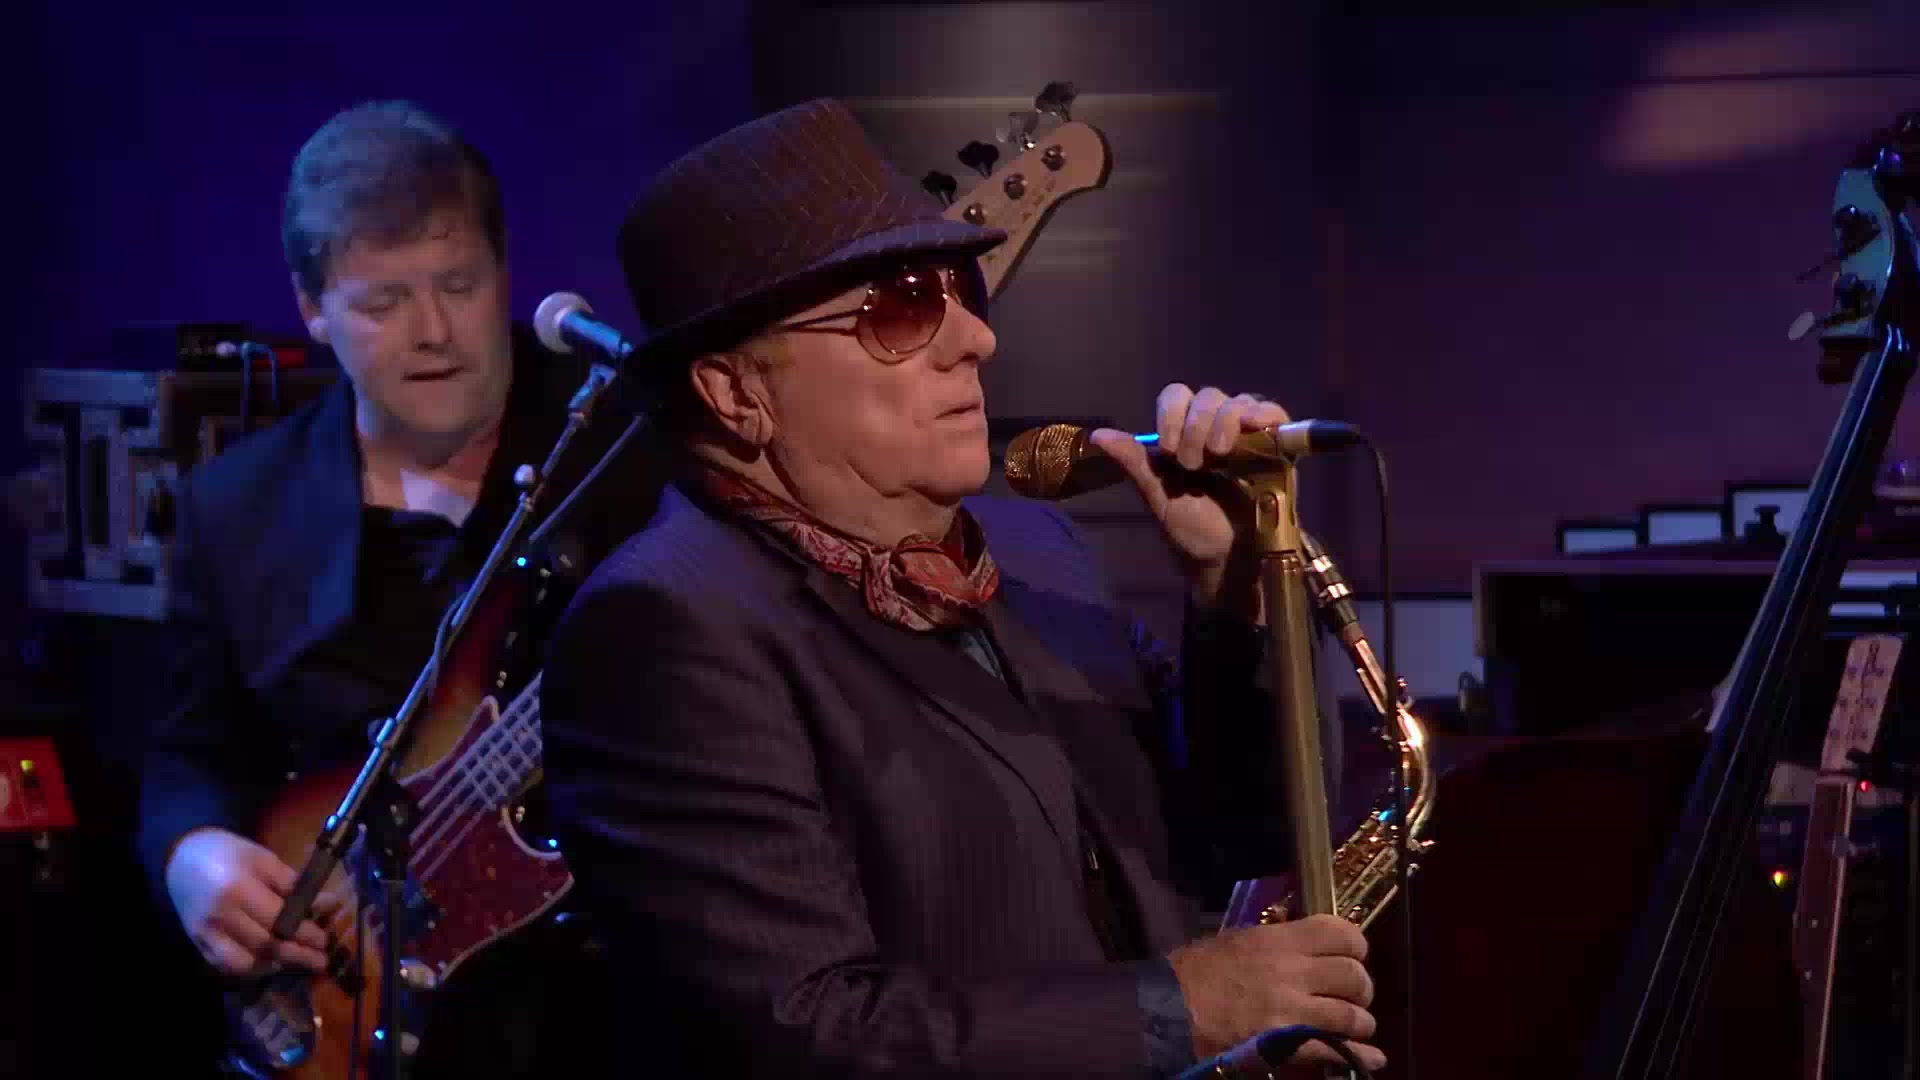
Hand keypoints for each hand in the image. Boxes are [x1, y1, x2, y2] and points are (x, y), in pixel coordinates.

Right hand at [164, 826, 344, 975]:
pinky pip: (225, 965)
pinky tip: (268, 962)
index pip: (279, 920)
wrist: (182, 858)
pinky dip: (249, 968)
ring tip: (296, 960)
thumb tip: (327, 904)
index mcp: (238, 889)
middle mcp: (220, 916)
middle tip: (321, 961)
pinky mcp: (197, 943)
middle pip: (264, 945)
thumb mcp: (264, 859)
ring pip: (244, 963)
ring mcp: (205, 933)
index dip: (304, 934)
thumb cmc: (229, 854)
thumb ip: (294, 884)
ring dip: (274, 964)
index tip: (324, 940)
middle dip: (297, 955)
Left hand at [1087, 384, 1290, 615]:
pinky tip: (1253, 425)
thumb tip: (1097, 436)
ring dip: (1223, 421)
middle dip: (1195, 425)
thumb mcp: (1159, 497)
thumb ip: (1136, 464)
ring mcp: (1248, 436)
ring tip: (1220, 454)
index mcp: (1186, 434)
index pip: (1177, 396)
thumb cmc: (1193, 529)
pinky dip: (1264, 413)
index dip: (1171, 413)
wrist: (1228, 559)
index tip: (1168, 447)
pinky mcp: (1277, 446)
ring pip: (1238, 402)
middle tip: (1193, 462)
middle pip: (1207, 396)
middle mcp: (1217, 428)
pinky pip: (1274, 415)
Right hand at [1166, 914, 1385, 1072]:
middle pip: (1354, 976)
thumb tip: (1307, 944)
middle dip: (1360, 987)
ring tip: (1354, 1025)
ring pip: (1353, 1015)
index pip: (1342, 934)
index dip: (1356, 946)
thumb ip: (1279, 941)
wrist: (1171, 1008)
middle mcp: (1293, 971)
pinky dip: (1360, 1054)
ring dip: (1360, 1022)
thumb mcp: (1240, 940)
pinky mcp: (1289, 1044)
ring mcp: (1293, 1010)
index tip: (1352, 956)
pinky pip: (1338, 1049)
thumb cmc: (1198, 970)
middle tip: (1352, 995)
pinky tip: (1373, 1057)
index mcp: (1281, 940)